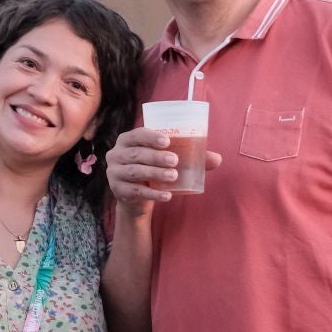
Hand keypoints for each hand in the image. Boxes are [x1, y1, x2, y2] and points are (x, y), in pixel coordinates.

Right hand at [105, 127, 221, 216]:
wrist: (136, 197)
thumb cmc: (153, 170)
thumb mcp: (166, 161)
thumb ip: (190, 158)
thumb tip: (218, 159)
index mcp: (127, 140)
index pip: (137, 134)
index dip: (151, 137)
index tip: (167, 141)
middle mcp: (116, 154)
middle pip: (136, 154)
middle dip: (156, 157)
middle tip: (175, 161)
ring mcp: (114, 173)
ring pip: (136, 172)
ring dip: (155, 174)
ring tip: (173, 177)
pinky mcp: (118, 190)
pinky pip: (136, 192)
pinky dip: (153, 194)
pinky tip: (167, 196)